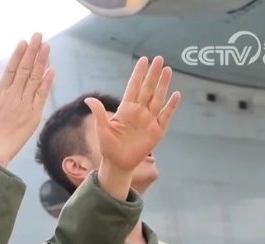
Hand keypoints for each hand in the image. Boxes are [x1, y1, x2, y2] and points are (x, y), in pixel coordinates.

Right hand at [0, 33, 55, 167]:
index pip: (10, 69)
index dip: (18, 54)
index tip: (24, 42)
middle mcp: (12, 95)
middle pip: (25, 69)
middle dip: (32, 51)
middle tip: (39, 35)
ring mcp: (24, 104)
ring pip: (34, 78)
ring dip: (41, 61)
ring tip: (46, 46)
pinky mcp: (33, 115)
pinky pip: (41, 95)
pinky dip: (47, 82)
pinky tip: (51, 69)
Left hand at [86, 56, 180, 172]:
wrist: (118, 164)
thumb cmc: (108, 146)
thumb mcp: (102, 129)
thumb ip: (99, 113)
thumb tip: (88, 99)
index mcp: (125, 109)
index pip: (133, 87)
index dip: (138, 74)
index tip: (143, 60)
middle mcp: (139, 111)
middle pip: (148, 89)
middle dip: (153, 74)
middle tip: (159, 59)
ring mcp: (149, 120)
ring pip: (157, 99)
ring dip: (163, 85)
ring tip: (167, 70)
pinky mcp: (157, 131)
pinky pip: (165, 116)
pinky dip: (171, 106)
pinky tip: (176, 94)